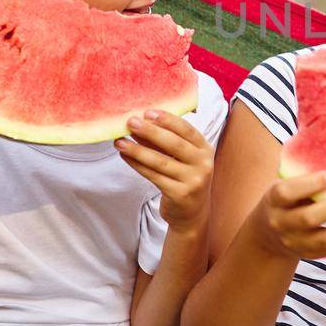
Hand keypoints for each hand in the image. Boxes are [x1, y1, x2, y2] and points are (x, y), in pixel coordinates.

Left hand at [117, 110, 214, 231]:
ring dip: (137, 150)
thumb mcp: (184, 159)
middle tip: (131, 122)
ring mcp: (193, 180)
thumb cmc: (184, 179)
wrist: (192, 214)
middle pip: (174, 144)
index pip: (187, 129)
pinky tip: (125, 156)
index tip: (148, 112)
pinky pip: (153, 176)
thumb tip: (140, 123)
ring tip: (120, 141)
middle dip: (150, 131)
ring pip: (160, 161)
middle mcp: (203, 164)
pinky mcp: (179, 194)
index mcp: (205, 149)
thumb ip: (166, 142)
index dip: (167, 120)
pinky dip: (137, 165)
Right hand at [249, 170, 325, 261]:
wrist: (267, 236)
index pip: (287, 193)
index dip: (308, 185)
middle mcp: (282, 223)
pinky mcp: (312, 255)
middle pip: (309, 218)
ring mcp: (297, 243)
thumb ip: (301, 169)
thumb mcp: (284, 183)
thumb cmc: (284, 198)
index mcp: (274, 200)